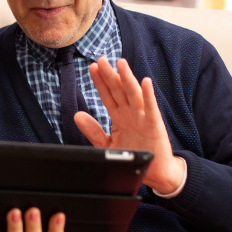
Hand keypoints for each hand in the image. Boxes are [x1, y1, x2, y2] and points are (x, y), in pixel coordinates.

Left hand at [75, 57, 184, 194]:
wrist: (154, 172)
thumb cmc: (133, 154)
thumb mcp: (107, 144)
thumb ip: (92, 130)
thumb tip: (77, 115)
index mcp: (119, 116)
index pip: (107, 95)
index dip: (100, 82)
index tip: (92, 68)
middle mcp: (130, 113)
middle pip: (118, 90)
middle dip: (110, 75)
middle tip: (101, 60)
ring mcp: (143, 117)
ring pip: (133, 94)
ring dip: (127, 78)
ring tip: (120, 63)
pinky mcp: (154, 125)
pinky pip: (151, 108)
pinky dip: (149, 95)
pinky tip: (145, 82)